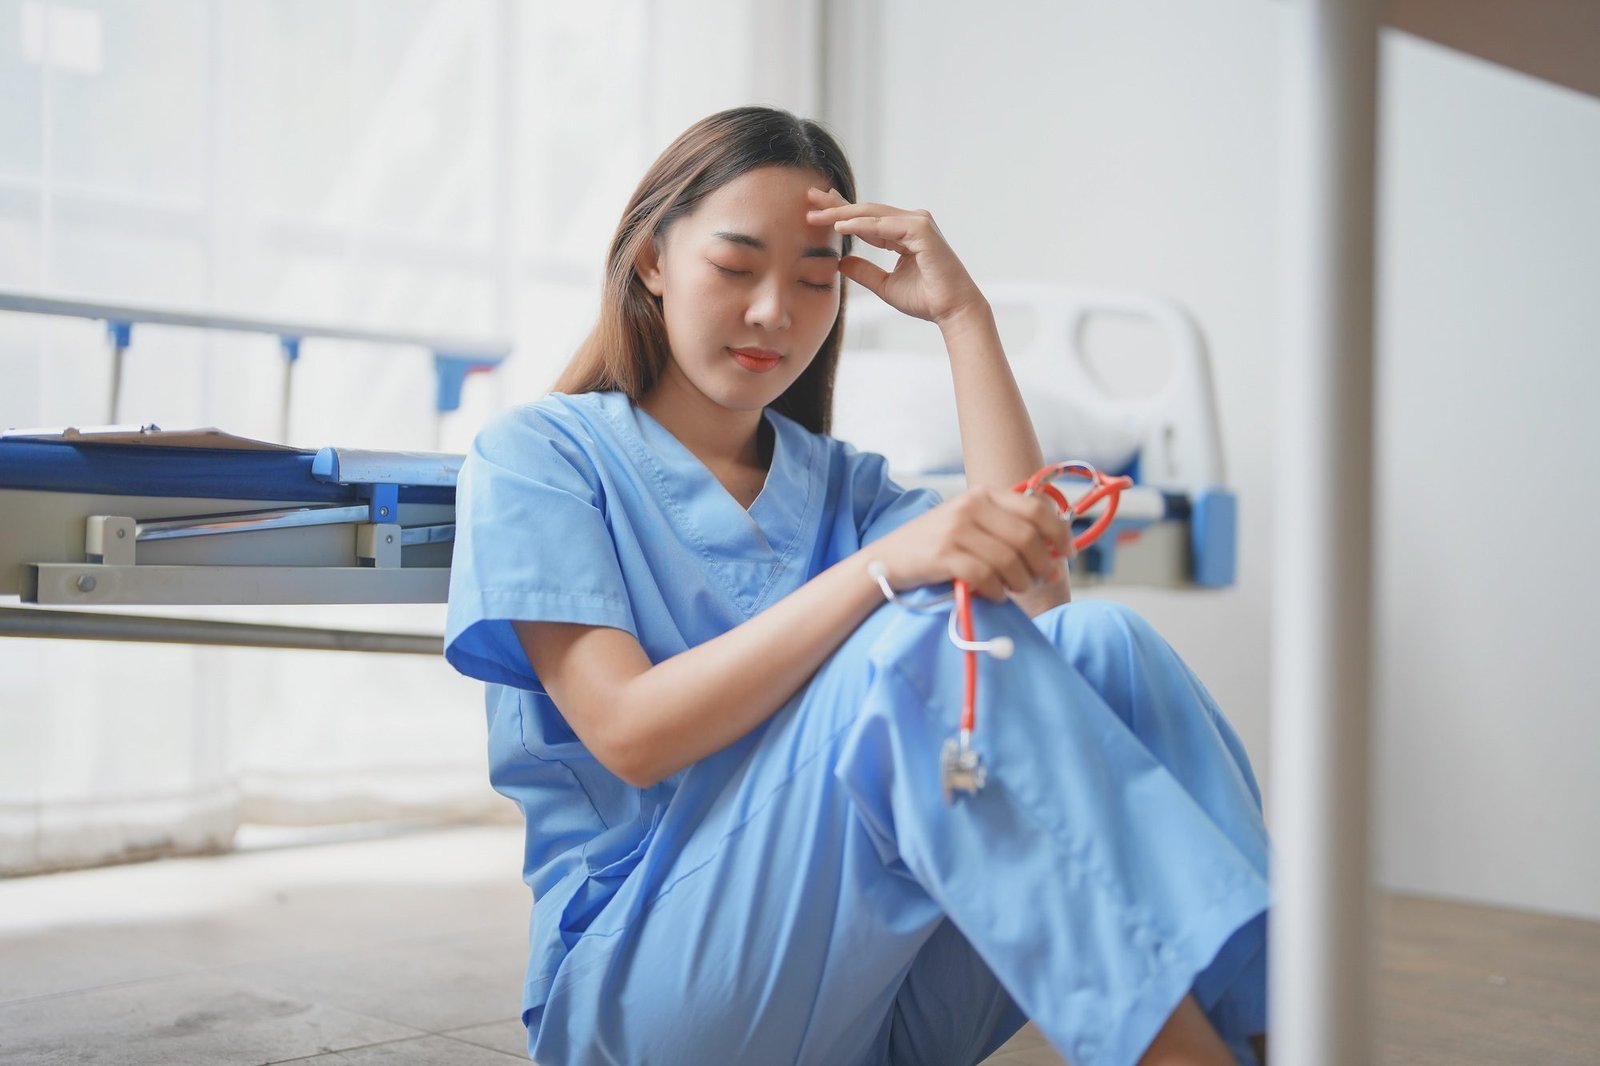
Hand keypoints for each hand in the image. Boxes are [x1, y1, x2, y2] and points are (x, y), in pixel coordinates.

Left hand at [806, 187, 985, 325]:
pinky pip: (883, 226)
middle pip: (866, 210)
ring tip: (815, 215)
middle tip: (808, 198)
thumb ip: (864, 271)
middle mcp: (911, 222)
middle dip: (836, 205)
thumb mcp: (884, 285)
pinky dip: (860, 225)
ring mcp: (918, 223)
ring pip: (872, 214)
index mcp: (904, 232)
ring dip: (842, 214)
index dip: (841, 211)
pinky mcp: (921, 230)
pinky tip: (839, 226)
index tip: (816, 208)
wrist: (952, 310)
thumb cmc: (926, 299)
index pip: (867, 218)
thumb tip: (840, 261)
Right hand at [871, 486, 1076, 603]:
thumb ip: (1008, 532)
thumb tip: (1056, 557)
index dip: (1060, 533)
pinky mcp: (943, 555)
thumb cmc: (935, 548)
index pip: (1036, 509)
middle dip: (1041, 565)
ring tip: (1013, 590)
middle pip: (1027, 538)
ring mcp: (955, 529)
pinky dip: (995, 591)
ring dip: (1019, 582)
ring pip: (1009, 560)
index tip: (1068, 554)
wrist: (886, 561)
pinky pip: (985, 576)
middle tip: (1039, 581)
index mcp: (983, 494)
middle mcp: (970, 506)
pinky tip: (993, 594)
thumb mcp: (971, 526)